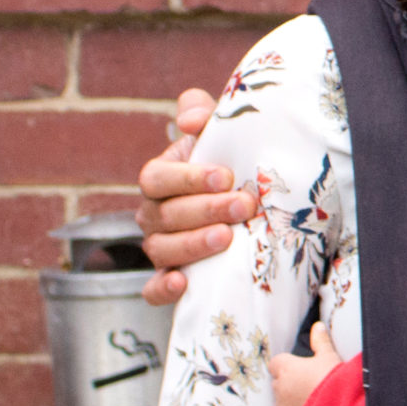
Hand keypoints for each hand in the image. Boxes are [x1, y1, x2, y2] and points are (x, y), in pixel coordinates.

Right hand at [136, 88, 258, 305]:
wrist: (254, 211)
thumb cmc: (234, 167)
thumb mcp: (221, 136)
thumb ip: (205, 116)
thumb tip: (189, 119)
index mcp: (161, 178)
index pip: (157, 178)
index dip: (187, 178)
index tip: (225, 176)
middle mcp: (154, 214)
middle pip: (165, 215)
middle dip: (205, 210)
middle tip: (244, 206)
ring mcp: (160, 248)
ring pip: (161, 250)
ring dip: (192, 245)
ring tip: (226, 238)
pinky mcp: (169, 280)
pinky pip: (153, 289)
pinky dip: (163, 288)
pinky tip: (183, 283)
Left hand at [269, 323, 340, 405]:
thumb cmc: (332, 381)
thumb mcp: (329, 357)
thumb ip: (320, 341)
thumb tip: (318, 326)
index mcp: (286, 368)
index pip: (276, 362)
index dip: (287, 364)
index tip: (299, 366)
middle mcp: (279, 386)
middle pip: (278, 380)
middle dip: (289, 380)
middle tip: (309, 381)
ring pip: (282, 398)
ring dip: (292, 396)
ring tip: (313, 397)